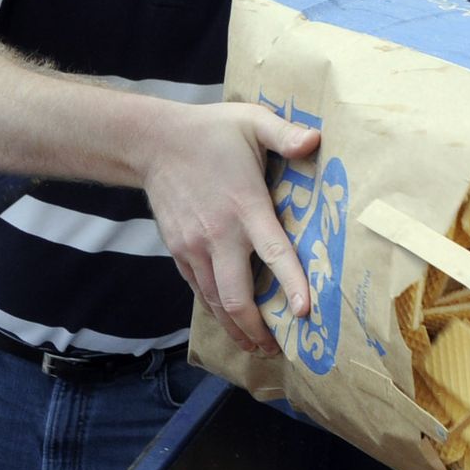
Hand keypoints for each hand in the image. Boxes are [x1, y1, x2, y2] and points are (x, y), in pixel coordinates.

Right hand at [140, 103, 320, 356]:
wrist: (152, 143)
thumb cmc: (210, 132)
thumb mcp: (252, 121)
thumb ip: (286, 133)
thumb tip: (317, 139)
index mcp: (244, 206)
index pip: (272, 252)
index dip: (289, 284)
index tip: (303, 312)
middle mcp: (218, 235)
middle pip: (235, 296)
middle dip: (256, 328)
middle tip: (277, 347)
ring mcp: (194, 247)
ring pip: (215, 301)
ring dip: (236, 327)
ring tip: (256, 346)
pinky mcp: (179, 251)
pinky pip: (199, 290)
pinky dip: (216, 311)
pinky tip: (230, 321)